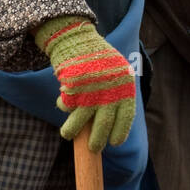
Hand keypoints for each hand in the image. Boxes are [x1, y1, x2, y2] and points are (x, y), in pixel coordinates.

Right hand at [34, 15, 135, 151]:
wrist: (79, 40)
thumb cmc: (100, 60)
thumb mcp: (118, 73)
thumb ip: (118, 95)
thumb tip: (114, 126)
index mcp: (124, 88)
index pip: (125, 118)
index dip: (120, 133)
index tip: (114, 143)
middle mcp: (109, 93)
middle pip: (103, 126)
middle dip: (97, 141)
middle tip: (93, 148)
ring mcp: (90, 92)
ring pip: (79, 122)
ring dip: (72, 131)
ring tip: (68, 134)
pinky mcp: (72, 89)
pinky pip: (65, 107)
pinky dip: (63, 106)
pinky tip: (64, 100)